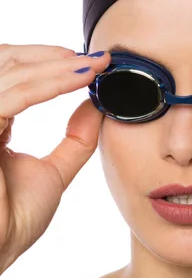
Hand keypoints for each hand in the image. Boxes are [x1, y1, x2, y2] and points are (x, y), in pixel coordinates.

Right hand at [0, 44, 110, 273]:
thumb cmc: (13, 221)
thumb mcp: (53, 173)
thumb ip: (75, 141)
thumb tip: (96, 108)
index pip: (14, 77)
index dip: (50, 65)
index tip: (92, 66)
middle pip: (8, 63)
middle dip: (53, 56)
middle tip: (96, 59)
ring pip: (11, 71)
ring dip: (56, 65)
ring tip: (93, 65)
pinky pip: (13, 96)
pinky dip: (49, 83)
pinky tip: (80, 78)